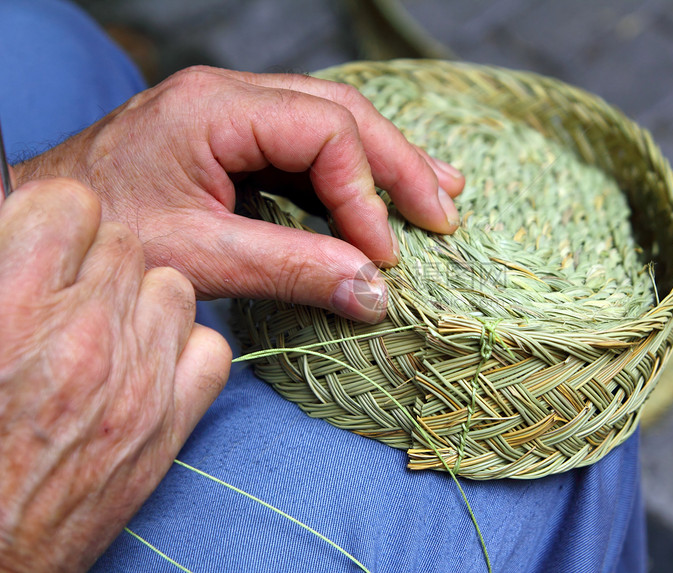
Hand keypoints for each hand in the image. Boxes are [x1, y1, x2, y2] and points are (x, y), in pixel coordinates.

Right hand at [0, 179, 231, 571]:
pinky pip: (210, 347)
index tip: (47, 241)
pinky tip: (148, 363)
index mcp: (12, 304)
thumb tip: (21, 221)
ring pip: (174, 289)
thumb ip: (3, 268)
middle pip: (127, 245)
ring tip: (105, 330)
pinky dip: (185, 348)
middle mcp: (84, 336)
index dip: (57, 219)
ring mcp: (137, 380)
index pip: (72, 205)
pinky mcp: (169, 423)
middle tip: (68, 294)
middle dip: (98, 261)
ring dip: (143, 300)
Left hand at [13, 66, 464, 322]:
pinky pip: (309, 145)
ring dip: (387, 162)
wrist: (50, 222)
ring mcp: (233, 114)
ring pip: (333, 122)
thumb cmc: (106, 236)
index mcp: (216, 109)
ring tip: (439, 192)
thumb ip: (292, 269)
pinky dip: (352, 174)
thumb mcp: (200, 256)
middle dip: (399, 165)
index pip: (324, 132)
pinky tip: (383, 194)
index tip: (385, 254)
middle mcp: (230, 97)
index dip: (366, 193)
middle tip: (445, 214)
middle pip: (342, 114)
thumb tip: (375, 291)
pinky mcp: (234, 141)